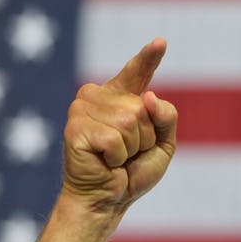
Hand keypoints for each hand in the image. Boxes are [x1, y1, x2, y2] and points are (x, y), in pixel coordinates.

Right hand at [62, 38, 176, 213]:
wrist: (109, 199)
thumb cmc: (132, 171)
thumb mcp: (163, 143)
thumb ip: (166, 117)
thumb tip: (148, 97)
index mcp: (119, 96)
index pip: (137, 72)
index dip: (148, 57)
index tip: (161, 41)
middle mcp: (97, 95)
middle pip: (142, 108)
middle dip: (145, 138)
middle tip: (127, 153)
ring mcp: (82, 109)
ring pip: (130, 122)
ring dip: (131, 148)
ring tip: (115, 158)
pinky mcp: (75, 127)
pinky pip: (115, 138)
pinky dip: (117, 157)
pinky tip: (105, 162)